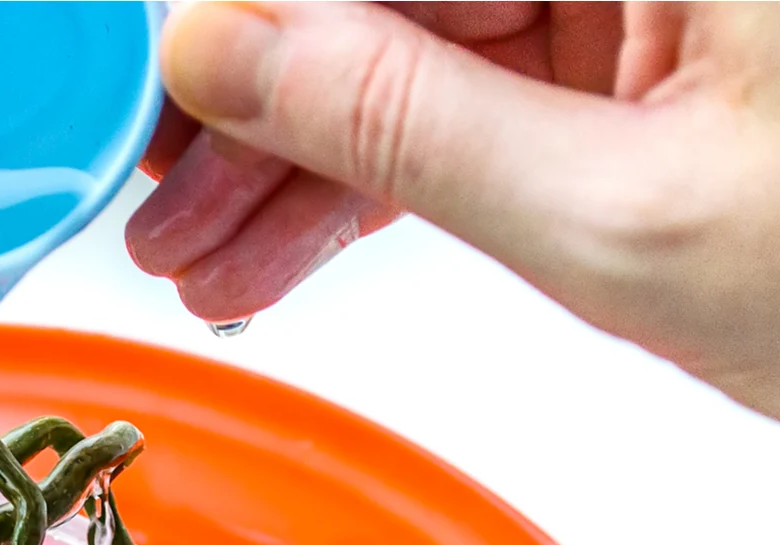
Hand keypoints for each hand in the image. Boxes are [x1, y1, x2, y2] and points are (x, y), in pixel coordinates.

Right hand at [128, 2, 779, 419]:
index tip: (151, 108)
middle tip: (164, 215)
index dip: (244, 20)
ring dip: (304, 160)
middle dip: (261, 111)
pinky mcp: (644, 41)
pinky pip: (470, 91)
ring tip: (209, 269)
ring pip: (415, 45)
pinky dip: (383, 176)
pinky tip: (288, 250)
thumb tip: (225, 51)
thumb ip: (403, 123)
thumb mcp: (618, 219)